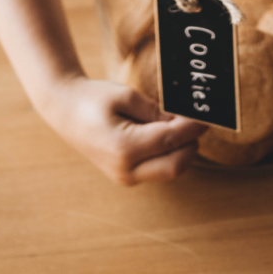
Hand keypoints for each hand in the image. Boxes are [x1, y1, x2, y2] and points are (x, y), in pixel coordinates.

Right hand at [43, 75, 205, 184]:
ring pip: (170, 169)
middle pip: (177, 165)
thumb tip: (183, 120)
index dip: (194, 127)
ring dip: (182, 149)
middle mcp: (126, 170)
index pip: (172, 140)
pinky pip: (158, 168)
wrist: (64, 110)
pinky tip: (166, 132)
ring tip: (180, 123)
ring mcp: (125, 176)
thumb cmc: (93, 98)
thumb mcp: (126, 96)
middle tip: (198, 119)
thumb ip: (157, 111)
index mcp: (124, 148)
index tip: (208, 114)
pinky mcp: (127, 175)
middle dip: (192, 142)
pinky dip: (169, 153)